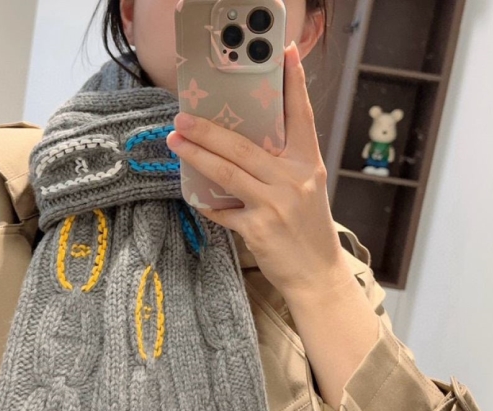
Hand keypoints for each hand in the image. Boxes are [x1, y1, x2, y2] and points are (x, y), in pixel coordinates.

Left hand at [166, 41, 351, 299]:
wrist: (317, 274)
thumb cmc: (308, 229)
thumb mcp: (306, 188)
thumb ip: (282, 165)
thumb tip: (241, 145)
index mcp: (308, 164)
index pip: (302, 116)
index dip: (294, 83)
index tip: (286, 54)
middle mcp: (293, 179)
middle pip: (244, 145)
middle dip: (208, 129)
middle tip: (183, 116)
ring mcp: (275, 204)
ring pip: (227, 171)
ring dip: (196, 155)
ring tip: (175, 141)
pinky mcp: (257, 228)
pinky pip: (222, 209)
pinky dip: (206, 202)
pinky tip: (194, 194)